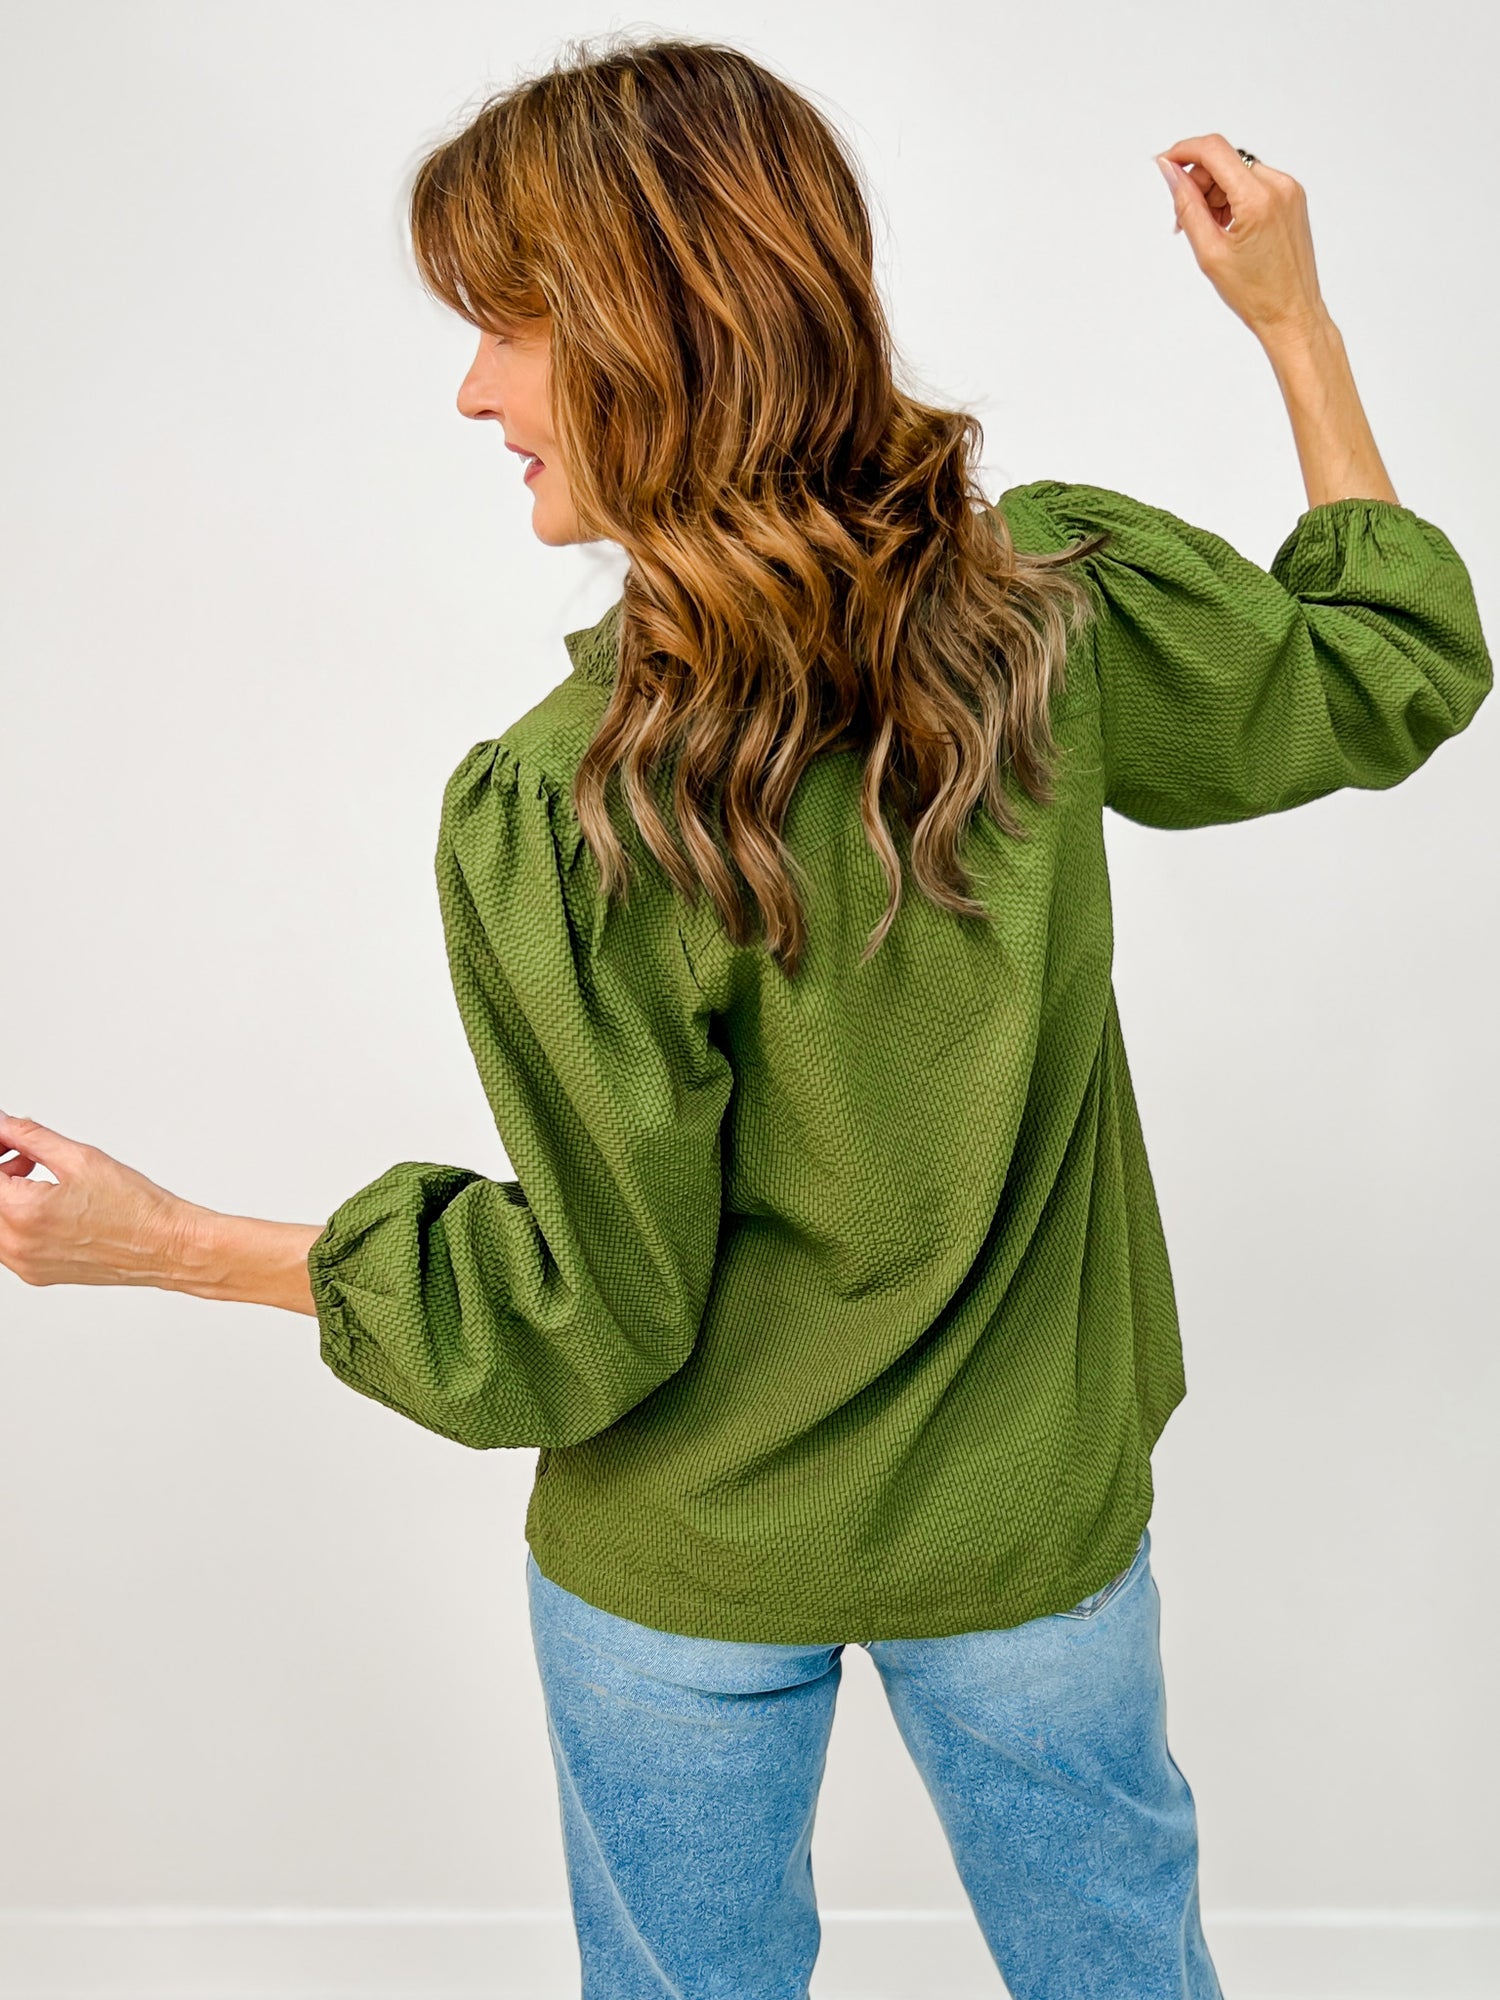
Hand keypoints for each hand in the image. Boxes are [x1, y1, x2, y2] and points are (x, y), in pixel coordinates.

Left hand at [0, 1110, 195, 1288]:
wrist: (163, 1244)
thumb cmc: (134, 1207)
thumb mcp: (80, 1158)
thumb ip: (30, 1137)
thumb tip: (3, 1125)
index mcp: (25, 1213)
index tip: (9, 1140)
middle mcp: (18, 1245)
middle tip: (24, 1157)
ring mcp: (25, 1264)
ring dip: (5, 1196)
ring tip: (37, 1180)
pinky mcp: (35, 1273)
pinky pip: (7, 1242)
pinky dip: (15, 1219)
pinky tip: (45, 1204)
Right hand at [1155, 134, 1328, 346]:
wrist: (1292, 314)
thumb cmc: (1255, 294)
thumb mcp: (1209, 251)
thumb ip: (1186, 205)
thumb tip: (1169, 171)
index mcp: (1258, 199)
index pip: (1214, 150)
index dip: (1183, 152)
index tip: (1164, 166)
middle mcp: (1279, 186)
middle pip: (1225, 160)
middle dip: (1198, 182)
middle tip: (1183, 219)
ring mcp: (1289, 190)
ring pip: (1238, 171)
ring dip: (1214, 192)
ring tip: (1208, 230)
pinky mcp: (1292, 197)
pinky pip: (1253, 183)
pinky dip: (1233, 197)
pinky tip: (1226, 227)